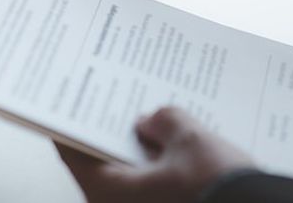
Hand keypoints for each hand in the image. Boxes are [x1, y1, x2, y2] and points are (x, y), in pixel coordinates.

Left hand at [57, 107, 253, 202]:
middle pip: (103, 164)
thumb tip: (154, 120)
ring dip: (141, 152)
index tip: (74, 99)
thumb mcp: (190, 141)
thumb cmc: (219, 192)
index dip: (73, 121)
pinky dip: (159, 170)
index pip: (73, 151)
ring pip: (130, 179)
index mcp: (109, 193)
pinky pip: (151, 191)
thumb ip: (164, 122)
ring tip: (154, 119)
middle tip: (118, 100)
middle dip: (114, 132)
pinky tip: (178, 148)